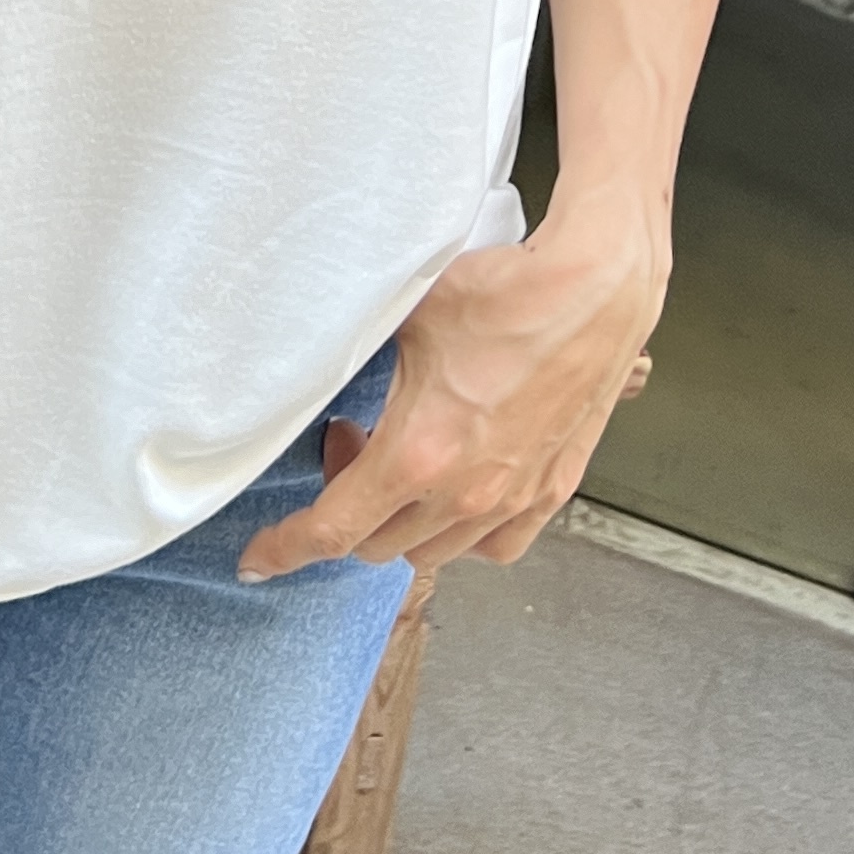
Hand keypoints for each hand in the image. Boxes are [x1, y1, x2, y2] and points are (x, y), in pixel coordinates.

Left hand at [238, 198, 665, 583]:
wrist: (595, 293)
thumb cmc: (505, 296)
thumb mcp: (406, 316)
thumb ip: (356, 353)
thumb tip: (312, 360)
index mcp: (417, 456)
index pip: (332, 530)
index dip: (285, 550)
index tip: (258, 560)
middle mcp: (464, 495)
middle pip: (376, 545)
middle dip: (347, 509)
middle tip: (350, 448)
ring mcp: (512, 501)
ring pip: (431, 552)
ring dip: (402, 521)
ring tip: (404, 460)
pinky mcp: (550, 492)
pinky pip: (493, 546)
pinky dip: (462, 533)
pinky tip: (457, 490)